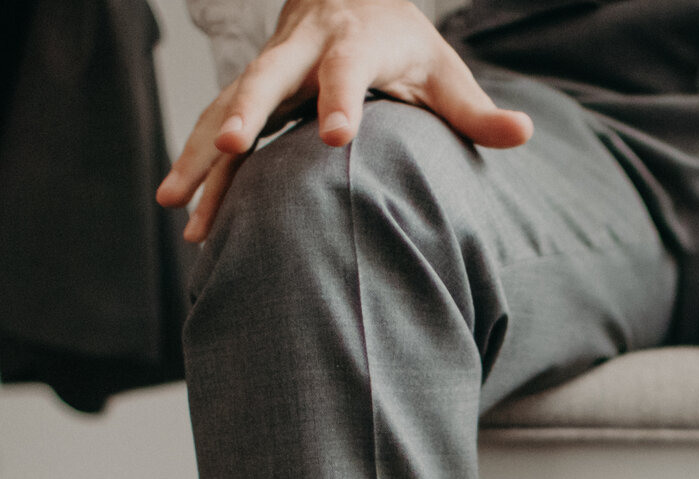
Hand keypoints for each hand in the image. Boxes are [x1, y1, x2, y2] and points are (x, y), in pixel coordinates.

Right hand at [156, 0, 533, 242]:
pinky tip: (186, 215)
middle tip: (231, 145)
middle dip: (245, 109)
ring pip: (226, 104)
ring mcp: (269, 71)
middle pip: (267, 76)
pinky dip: (200, 166)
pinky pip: (217, 129)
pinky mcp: (249, 93)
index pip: (346, 71)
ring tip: (176, 202)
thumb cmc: (403, 43)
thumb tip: (523, 133)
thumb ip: (475, 109)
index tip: (337, 137)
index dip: (340, 100)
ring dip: (201, 151)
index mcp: (354, 43)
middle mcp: (302, 51)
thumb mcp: (442, 69)